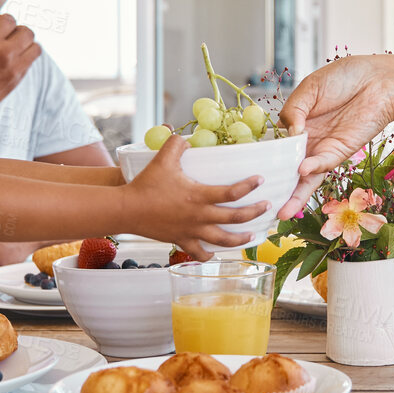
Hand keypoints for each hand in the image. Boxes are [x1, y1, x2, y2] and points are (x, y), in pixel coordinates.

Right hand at [0, 14, 41, 120]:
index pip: (11, 20)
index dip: (4, 22)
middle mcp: (3, 53)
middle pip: (28, 33)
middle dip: (18, 32)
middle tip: (8, 37)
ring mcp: (11, 69)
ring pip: (36, 48)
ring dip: (27, 46)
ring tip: (14, 49)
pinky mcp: (15, 82)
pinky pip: (30, 64)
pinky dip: (23, 59)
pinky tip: (10, 62)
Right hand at [121, 134, 266, 257]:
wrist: (126, 210)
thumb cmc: (145, 184)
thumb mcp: (162, 158)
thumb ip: (177, 144)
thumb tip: (187, 138)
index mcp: (199, 195)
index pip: (232, 192)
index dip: (249, 186)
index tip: (261, 180)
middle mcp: (199, 216)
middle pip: (235, 218)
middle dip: (254, 213)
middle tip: (267, 207)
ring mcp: (191, 231)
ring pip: (222, 240)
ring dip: (240, 239)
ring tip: (252, 236)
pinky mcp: (180, 240)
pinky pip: (199, 252)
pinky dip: (209, 254)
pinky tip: (216, 252)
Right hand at [277, 55, 393, 217]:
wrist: (378, 79)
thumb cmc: (344, 78)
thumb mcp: (310, 89)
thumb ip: (293, 110)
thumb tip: (289, 132)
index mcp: (296, 124)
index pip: (275, 146)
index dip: (263, 160)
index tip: (247, 173)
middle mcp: (308, 141)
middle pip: (288, 169)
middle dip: (277, 187)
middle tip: (261, 205)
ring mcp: (323, 148)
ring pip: (306, 177)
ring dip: (295, 194)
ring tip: (281, 211)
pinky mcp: (341, 152)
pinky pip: (324, 163)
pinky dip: (313, 167)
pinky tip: (301, 170)